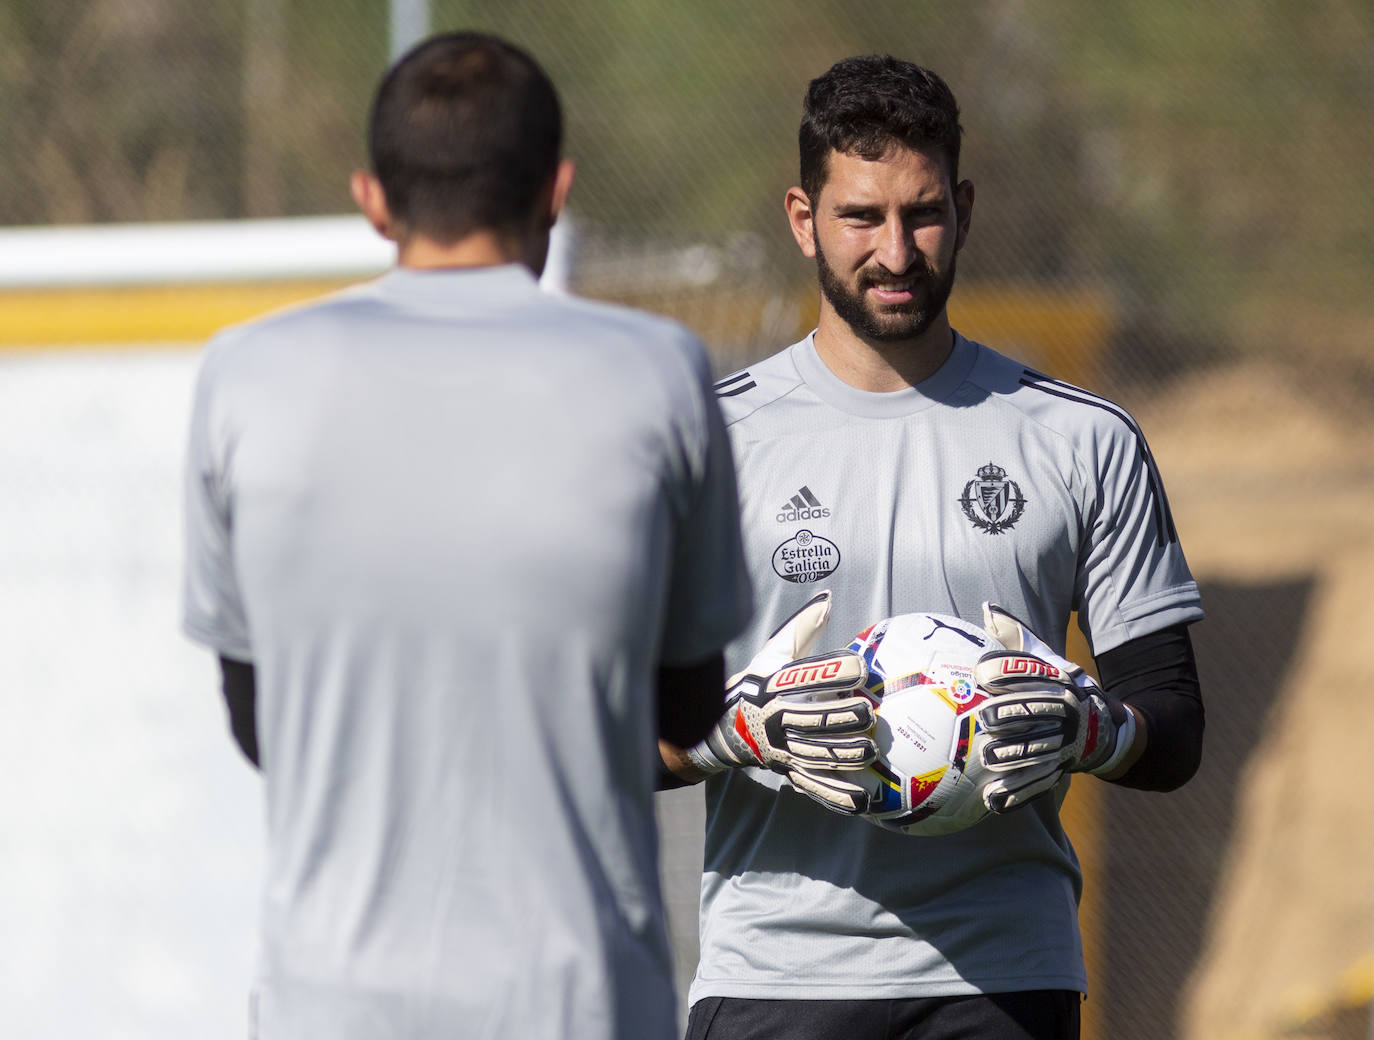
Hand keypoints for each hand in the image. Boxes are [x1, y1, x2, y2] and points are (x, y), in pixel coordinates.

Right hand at [687, 591, 878, 810]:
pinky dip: (837, 795)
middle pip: (813, 719)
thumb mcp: (772, 653)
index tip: (860, 668)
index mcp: (774, 685)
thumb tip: (828, 600)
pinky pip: (814, 785)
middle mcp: (776, 717)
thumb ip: (802, 629)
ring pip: (816, 754)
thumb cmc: (756, 684)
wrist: (721, 727)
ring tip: (870, 751)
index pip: (806, 677)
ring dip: (845, 755)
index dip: (834, 672)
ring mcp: (781, 748)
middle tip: (869, 714)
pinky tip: (861, 801)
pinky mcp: (788, 769)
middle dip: (843, 717)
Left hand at [972, 602, 1135, 779]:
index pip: (1030, 672)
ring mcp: (1064, 742)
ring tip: (987, 757)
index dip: (1005, 671)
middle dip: (1010, 714)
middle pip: (1035, 711)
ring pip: (1036, 749)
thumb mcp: (1047, 660)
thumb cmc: (1061, 688)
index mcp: (1057, 680)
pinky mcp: (1059, 769)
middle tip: (985, 717)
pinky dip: (1015, 792)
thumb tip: (987, 608)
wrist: (1107, 728)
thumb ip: (1016, 639)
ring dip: (1012, 755)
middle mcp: (1063, 711)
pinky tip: (992, 799)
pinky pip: (1037, 782)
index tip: (980, 672)